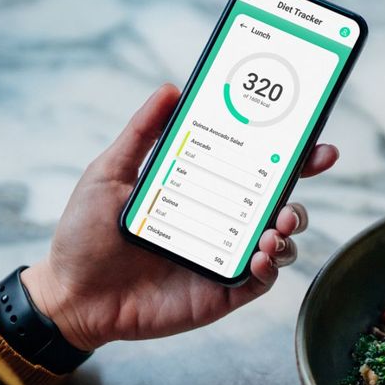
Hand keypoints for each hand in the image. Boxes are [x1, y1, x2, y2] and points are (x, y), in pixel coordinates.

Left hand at [20, 84, 337, 350]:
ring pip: (280, 241)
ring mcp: (225, 258)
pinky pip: (262, 281)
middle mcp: (221, 223)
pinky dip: (271, 267)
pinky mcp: (223, 292)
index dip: (291, 157)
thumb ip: (142, 133)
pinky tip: (260, 256)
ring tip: (276, 227)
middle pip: (279, 203)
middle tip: (305, 181)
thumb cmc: (87, 235)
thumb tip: (170, 89)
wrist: (70, 294)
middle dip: (302, 190)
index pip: (255, 170)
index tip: (314, 144)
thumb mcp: (110, 173)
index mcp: (203, 191)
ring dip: (290, 230)